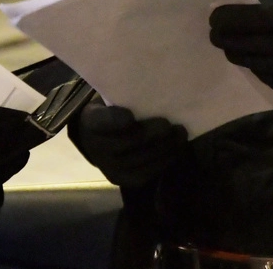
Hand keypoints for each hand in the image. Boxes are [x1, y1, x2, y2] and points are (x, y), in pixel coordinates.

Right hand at [67, 99, 187, 187]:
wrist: (96, 140)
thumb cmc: (111, 112)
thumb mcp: (111, 99)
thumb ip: (126, 98)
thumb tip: (155, 92)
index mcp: (91, 121)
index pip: (102, 121)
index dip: (116, 120)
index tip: (130, 115)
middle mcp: (97, 147)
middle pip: (128, 142)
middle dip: (152, 135)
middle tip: (171, 125)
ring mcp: (109, 167)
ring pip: (141, 159)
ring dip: (165, 148)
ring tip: (181, 136)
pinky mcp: (123, 180)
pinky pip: (147, 173)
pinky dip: (165, 161)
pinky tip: (177, 150)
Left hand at [209, 1, 272, 101]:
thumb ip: (272, 15)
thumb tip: (232, 16)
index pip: (251, 19)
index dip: (227, 19)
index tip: (213, 18)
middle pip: (245, 43)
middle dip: (224, 38)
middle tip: (214, 34)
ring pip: (252, 62)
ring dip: (237, 53)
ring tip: (229, 47)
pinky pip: (266, 78)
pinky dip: (257, 68)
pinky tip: (254, 61)